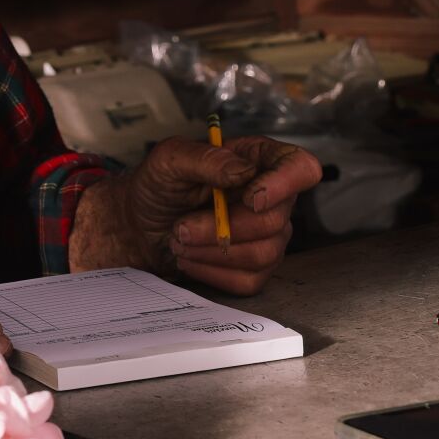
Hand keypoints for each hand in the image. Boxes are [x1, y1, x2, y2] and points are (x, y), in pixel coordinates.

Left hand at [72, 135, 323, 293]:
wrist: (138, 225)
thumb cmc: (157, 186)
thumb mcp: (168, 161)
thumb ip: (204, 157)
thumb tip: (241, 170)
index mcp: (257, 160)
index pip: (300, 168)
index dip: (284, 185)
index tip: (249, 199)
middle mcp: (271, 197)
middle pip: (274, 221)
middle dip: (221, 229)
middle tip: (181, 227)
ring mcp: (268, 234)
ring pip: (264, 254)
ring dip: (211, 251)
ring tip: (179, 239)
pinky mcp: (256, 266)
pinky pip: (250, 280)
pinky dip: (212, 272)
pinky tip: (190, 258)